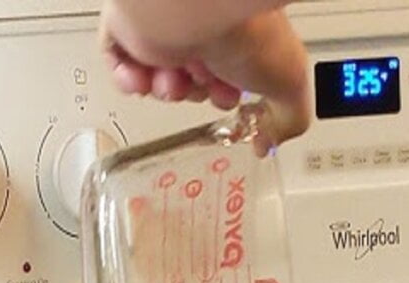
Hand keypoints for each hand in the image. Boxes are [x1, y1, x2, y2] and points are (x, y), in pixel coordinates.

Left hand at [99, 0, 311, 142]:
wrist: (200, 7)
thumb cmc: (246, 31)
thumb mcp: (289, 82)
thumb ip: (289, 118)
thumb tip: (269, 143)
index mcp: (236, 33)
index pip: (225, 74)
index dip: (224, 96)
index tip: (229, 102)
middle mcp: (200, 27)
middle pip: (190, 80)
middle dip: (196, 93)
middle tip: (202, 86)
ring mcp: (163, 27)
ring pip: (157, 77)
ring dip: (166, 90)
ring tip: (173, 79)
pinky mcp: (128, 28)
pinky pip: (119, 65)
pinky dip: (131, 82)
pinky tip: (147, 77)